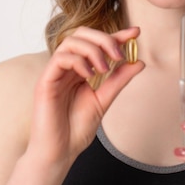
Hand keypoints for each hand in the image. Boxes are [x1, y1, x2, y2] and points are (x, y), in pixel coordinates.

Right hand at [27, 26, 144, 167]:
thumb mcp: (104, 99)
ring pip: (71, 42)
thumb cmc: (76, 129)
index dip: (117, 35)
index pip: (97, 44)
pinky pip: (60, 58)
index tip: (135, 32)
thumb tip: (139, 62)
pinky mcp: (45, 81)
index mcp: (80, 70)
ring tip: (104, 68)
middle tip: (119, 54)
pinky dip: (78, 61)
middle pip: (82, 34)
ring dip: (93, 49)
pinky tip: (89, 75)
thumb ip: (119, 80)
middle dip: (104, 38)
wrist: (60, 152)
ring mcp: (55, 73)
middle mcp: (67, 67)